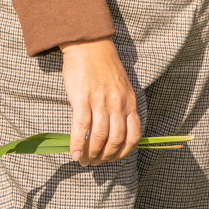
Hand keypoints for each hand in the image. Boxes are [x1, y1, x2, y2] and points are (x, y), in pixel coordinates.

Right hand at [59, 38, 141, 165]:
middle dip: (105, 157)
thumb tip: (117, 132)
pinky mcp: (82, 98)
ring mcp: (100, 101)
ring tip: (84, 161)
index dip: (124, 152)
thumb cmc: (105, 67)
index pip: (134, 135)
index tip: (114, 159)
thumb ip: (123, 107)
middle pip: (115, 140)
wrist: (90, 45)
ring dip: (91, 154)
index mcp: (130, 102)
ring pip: (99, 137)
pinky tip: (74, 154)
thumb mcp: (123, 87)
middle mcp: (118, 103)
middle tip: (96, 163)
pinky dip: (78, 144)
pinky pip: (81, 128)